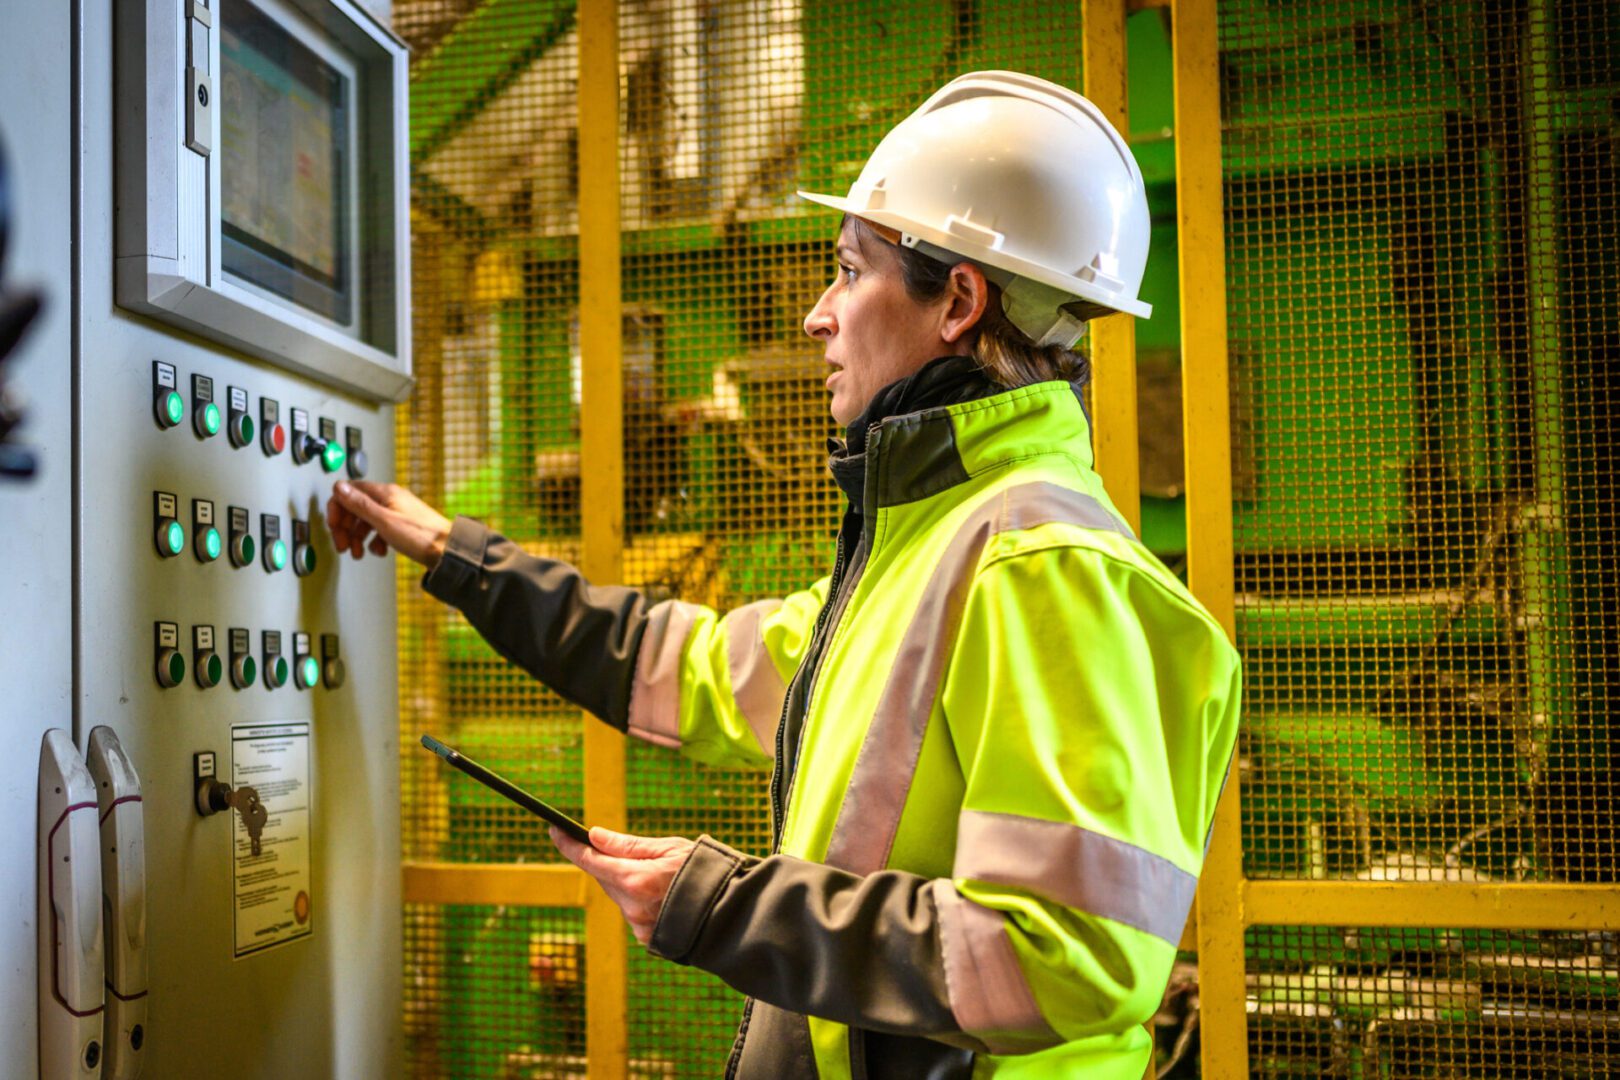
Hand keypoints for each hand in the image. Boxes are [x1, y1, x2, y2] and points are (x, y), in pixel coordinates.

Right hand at [326, 480, 451, 568]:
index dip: (337, 509)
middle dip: (345, 527)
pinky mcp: (402, 526)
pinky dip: (374, 541)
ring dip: (357, 537)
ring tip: (357, 553)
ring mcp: (396, 512)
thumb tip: (339, 487)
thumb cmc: (422, 536)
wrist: (449, 551)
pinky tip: (378, 551)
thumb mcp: (384, 521)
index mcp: (384, 493)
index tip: (334, 527)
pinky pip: (380, 530)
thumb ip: (360, 504)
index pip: (349, 492)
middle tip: (343, 545)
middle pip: (356, 508)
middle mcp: (390, 499)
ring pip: (367, 521)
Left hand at [550, 826, 694, 945]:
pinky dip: (640, 901)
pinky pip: (632, 912)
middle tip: (627, 851)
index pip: (590, 860)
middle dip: (609, 863)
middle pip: (605, 878)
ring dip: (628, 883)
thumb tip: (595, 836)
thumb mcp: (669, 848)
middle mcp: (631, 906)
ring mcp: (637, 925)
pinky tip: (663, 896)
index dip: (569, 845)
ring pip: (619, 896)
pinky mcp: (646, 938)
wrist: (732, 913)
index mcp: (635, 879)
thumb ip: (628, 845)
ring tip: (660, 877)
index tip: (555, 831)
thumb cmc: (705, 873)